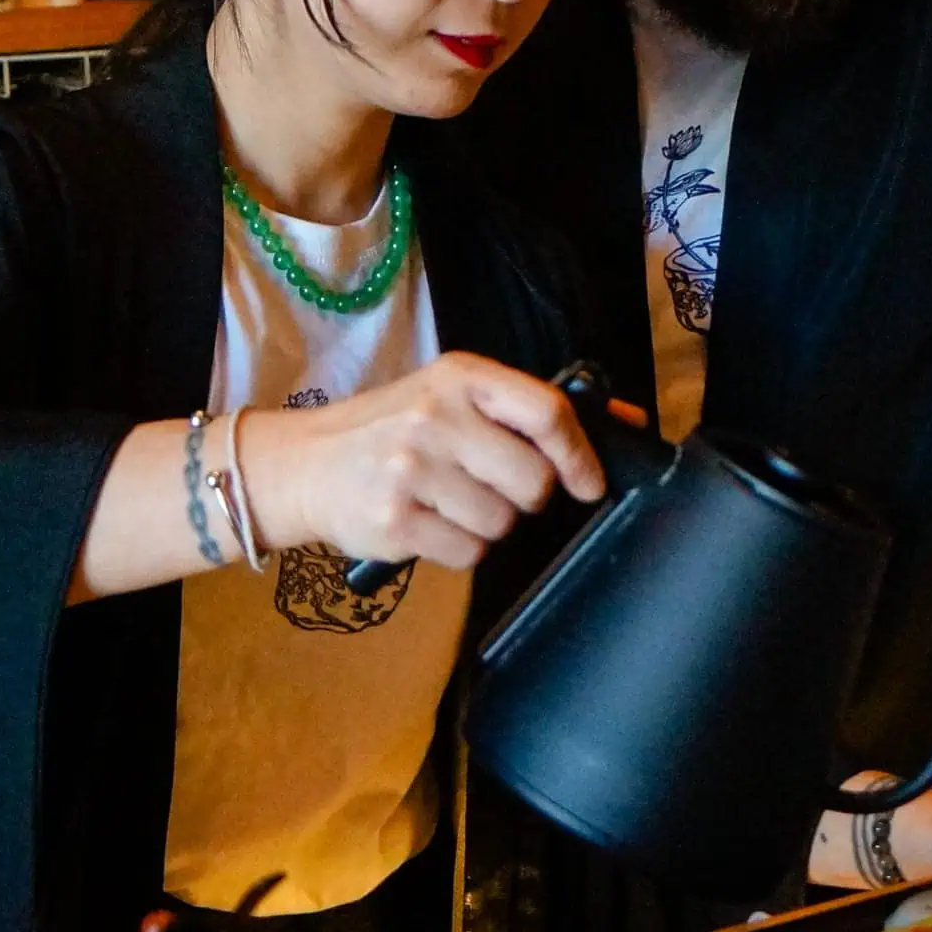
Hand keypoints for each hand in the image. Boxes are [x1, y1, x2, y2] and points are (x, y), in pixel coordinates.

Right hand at [244, 352, 605, 571]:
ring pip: (502, 523)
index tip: (589, 484)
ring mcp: (412, 469)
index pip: (547, 412)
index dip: (580, 455)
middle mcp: (436, 417)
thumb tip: (626, 418)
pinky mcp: (395, 520)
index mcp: (460, 378)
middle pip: (533, 482)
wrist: (305, 463)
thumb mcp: (453, 397)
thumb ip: (529, 410)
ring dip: (486, 525)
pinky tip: (428, 525)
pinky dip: (457, 549)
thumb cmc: (393, 430)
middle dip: (524, 498)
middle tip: (490, 489)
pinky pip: (468, 553)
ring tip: (447, 503)